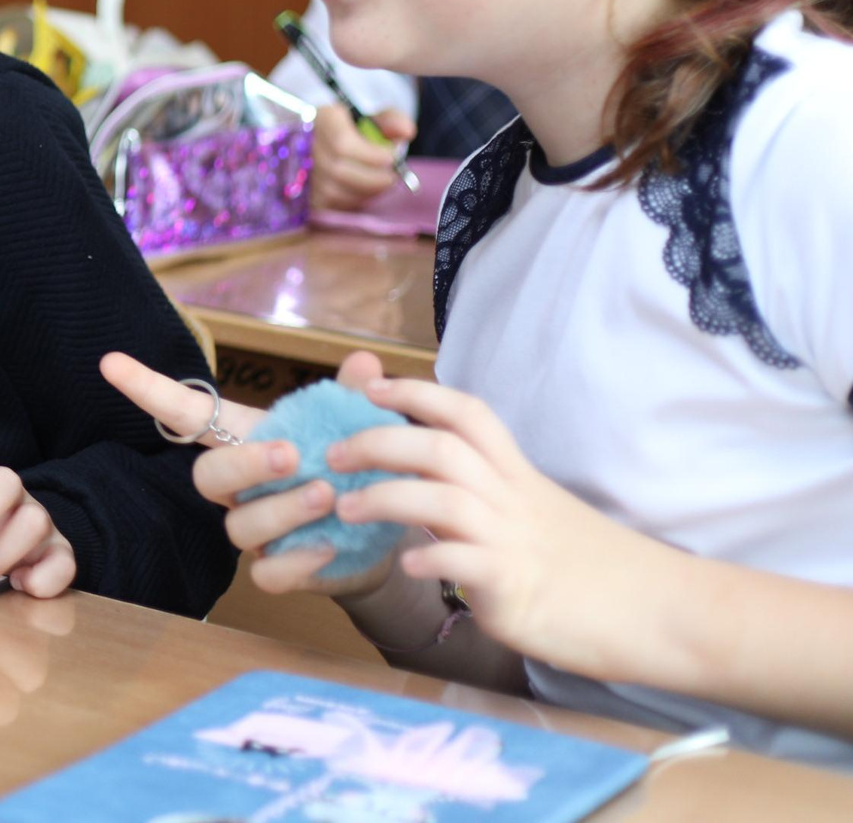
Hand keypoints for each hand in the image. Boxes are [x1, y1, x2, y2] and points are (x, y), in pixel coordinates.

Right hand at [100, 348, 400, 596]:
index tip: (110, 363)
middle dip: (243, 464)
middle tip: (290, 453)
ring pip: (240, 527)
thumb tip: (365, 360)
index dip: (147, 389)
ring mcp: (253, 532)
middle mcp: (237, 487)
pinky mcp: (277, 570)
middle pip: (208, 476)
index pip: (186, 413)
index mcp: (244, 439)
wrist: (378, 534)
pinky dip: (298, 561)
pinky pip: (268, 575)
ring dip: (283, 509)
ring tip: (328, 494)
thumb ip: (351, 397)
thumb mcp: (352, 427)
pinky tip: (330, 543)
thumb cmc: (349, 467)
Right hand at [310, 104, 415, 213]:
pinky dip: (353, 201)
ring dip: (365, 192)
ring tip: (380, 183)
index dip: (371, 156)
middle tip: (392, 176)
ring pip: (335, 191)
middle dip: (373, 178)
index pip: (343, 144)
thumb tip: (407, 133)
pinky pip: (331, 205)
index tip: (392, 158)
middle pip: (339, 171)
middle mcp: (306, 144)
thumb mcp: (372, 119)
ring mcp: (301, 171)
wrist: (325, 142)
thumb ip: (392, 121)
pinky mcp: (304, 194)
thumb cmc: (354, 130)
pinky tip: (364, 191)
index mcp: (323, 120)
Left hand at [329, 377, 666, 678]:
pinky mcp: (519, 592)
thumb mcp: (541, 518)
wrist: (667, 614)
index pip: (467, 413)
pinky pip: (465, 565)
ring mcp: (515, 544)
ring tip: (346, 509)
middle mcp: (513, 501)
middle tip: (333, 453)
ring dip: (384, 497)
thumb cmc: (600, 570)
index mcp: (519, 477)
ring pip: (441, 498)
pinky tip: (405, 566)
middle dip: (378, 441)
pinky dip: (429, 560)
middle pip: (440, 446)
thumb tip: (438, 489)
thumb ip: (492, 499)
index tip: (370, 385)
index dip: (416, 392)